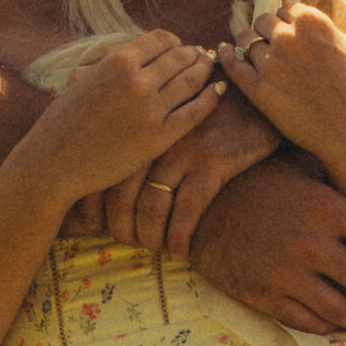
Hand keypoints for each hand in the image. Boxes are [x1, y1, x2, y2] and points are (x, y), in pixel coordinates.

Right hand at [25, 31, 225, 209]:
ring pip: (191, 80)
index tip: (178, 49)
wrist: (53, 162)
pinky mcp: (159, 138)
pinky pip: (195, 112)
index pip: (161, 40)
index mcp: (117, 61)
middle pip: (180, 57)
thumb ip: (116, 66)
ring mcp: (150, 110)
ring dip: (205, 70)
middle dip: (193, 54)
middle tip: (201, 57)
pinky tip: (217, 90)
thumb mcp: (86, 79)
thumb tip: (143, 54)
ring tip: (210, 68)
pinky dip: (210, 97)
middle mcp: (136, 81)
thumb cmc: (64, 121)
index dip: (174, 43)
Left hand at [102, 85, 280, 257]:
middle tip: (128, 241)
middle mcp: (154, 137)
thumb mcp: (165, 115)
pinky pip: (187, 208)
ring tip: (154, 248)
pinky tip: (180, 251)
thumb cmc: (205, 107)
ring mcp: (183, 149)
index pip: (102, 172)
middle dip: (120, 227)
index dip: (92, 206)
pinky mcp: (212, 161)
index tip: (92, 227)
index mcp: (137, 125)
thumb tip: (113, 177)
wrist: (253, 94)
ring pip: (152, 205)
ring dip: (149, 236)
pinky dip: (179, 236)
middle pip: (121, 194)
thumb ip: (141, 136)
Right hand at [191, 159, 345, 337]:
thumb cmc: (255, 181)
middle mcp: (310, 244)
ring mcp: (288, 275)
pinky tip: (339, 322)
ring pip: (342, 309)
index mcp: (324, 208)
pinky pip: (309, 321)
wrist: (199, 209)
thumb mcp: (296, 168)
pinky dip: (330, 325)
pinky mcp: (266, 297)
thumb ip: (335, 176)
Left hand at [217, 4, 345, 170]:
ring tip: (250, 53)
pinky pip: (233, 64)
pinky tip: (224, 53)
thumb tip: (307, 26)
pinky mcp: (259, 89)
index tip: (286, 33)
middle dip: (266, 32)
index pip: (284, 9)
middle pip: (262, 22)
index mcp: (312, 22)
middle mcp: (289, 37)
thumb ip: (323, 33)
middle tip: (269, 45)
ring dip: (248, 45)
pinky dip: (227, 56)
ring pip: (245, 41)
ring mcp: (271, 63)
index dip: (285, 23)